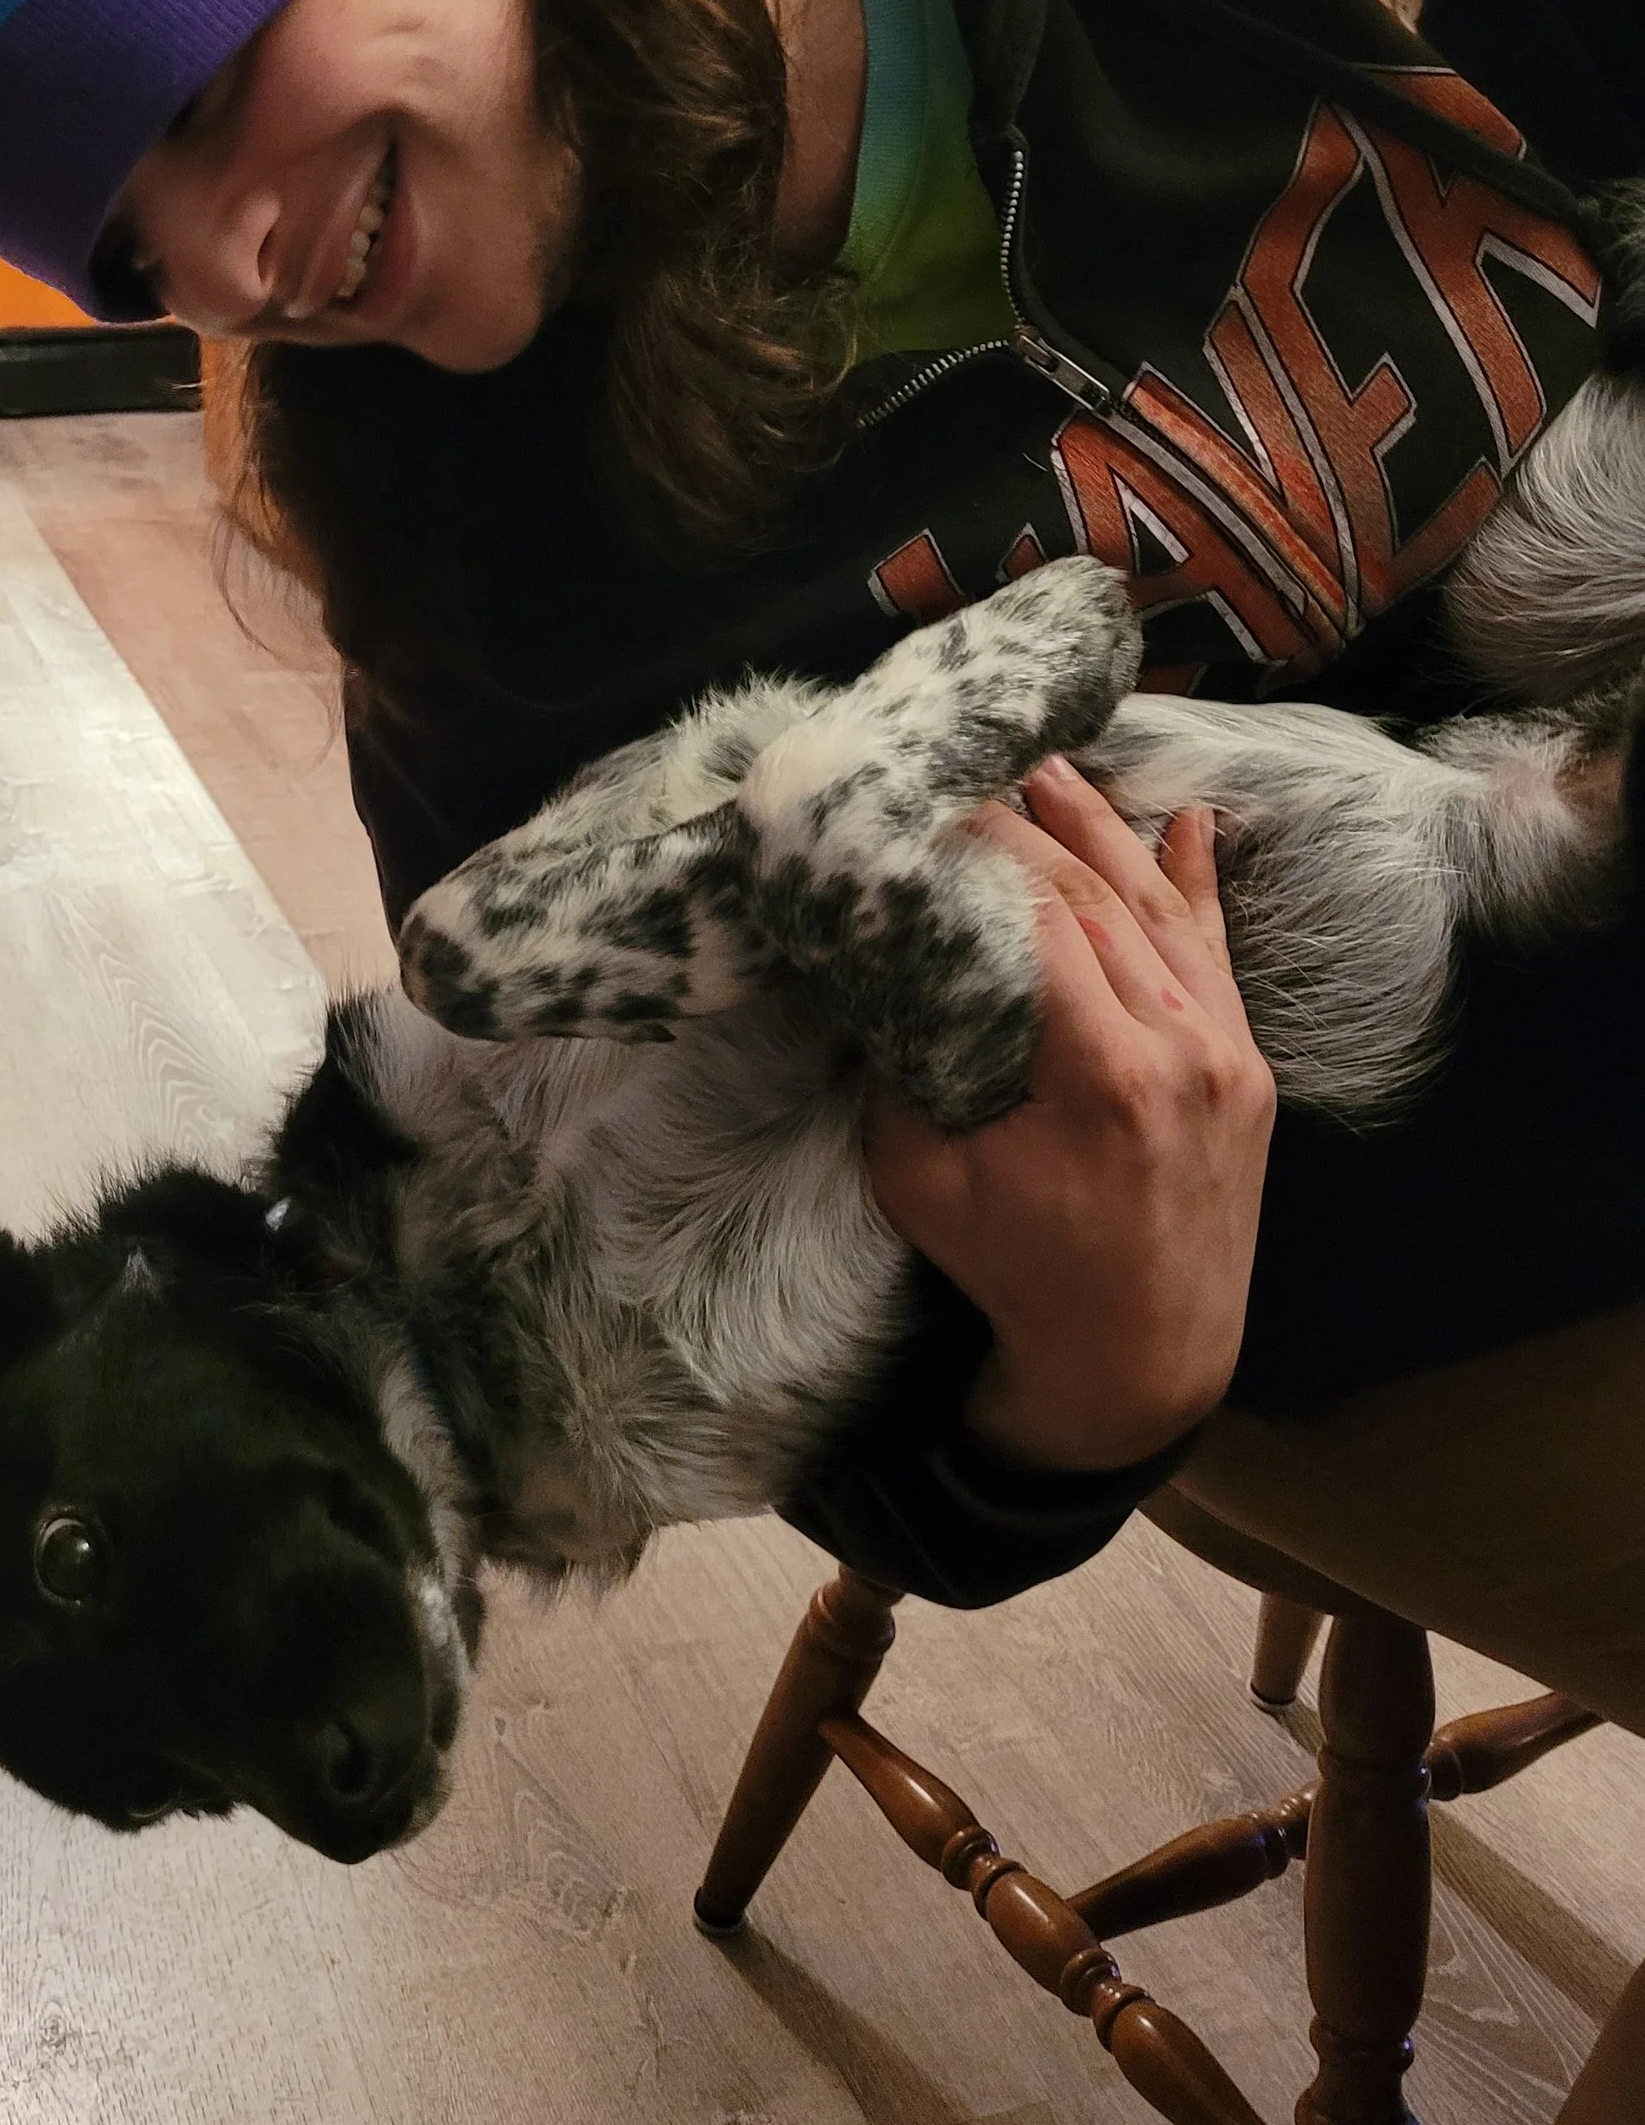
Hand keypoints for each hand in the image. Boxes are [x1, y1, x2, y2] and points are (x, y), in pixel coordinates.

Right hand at [862, 758, 1276, 1474]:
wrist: (1139, 1360)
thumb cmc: (1017, 1275)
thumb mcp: (922, 1183)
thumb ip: (901, 1072)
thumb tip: (878, 973)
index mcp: (1103, 1076)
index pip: (1040, 921)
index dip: (987, 852)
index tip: (940, 799)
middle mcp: (1181, 1051)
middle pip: (1102, 901)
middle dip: (1040, 825)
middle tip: (988, 763)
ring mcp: (1226, 1059)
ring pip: (1164, 915)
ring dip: (1108, 834)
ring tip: (1057, 768)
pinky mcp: (1245, 1074)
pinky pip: (1219, 958)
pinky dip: (1199, 887)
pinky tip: (1188, 824)